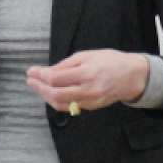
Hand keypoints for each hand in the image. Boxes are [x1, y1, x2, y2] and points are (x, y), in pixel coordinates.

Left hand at [26, 50, 149, 111]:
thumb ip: (66, 64)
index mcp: (87, 73)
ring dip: (46, 96)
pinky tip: (51, 93)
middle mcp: (88, 90)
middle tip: (30, 81)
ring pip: (60, 104)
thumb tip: (47, 71)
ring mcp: (90, 101)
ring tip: (38, 87)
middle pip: (55, 94)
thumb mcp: (87, 55)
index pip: (56, 78)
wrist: (131, 76)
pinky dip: (57, 100)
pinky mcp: (92, 107)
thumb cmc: (110, 61)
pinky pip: (69, 106)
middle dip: (39, 88)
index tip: (31, 71)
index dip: (40, 76)